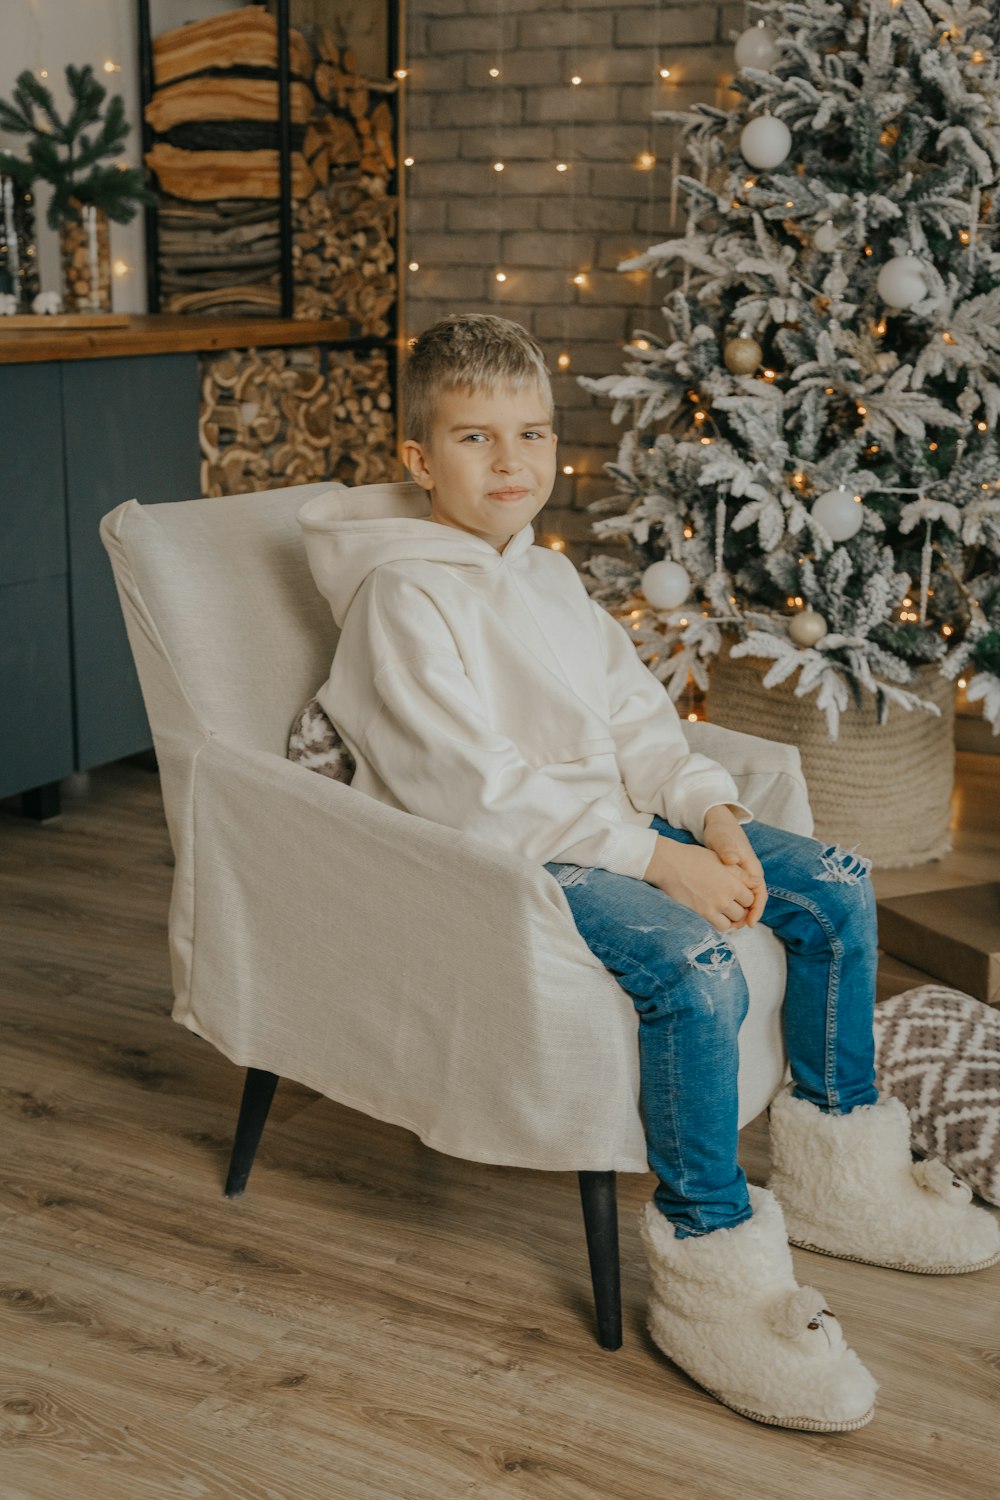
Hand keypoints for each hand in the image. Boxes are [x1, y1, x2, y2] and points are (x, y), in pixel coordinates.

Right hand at [642, 836, 756, 932]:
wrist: (670, 864)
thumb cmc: (694, 858)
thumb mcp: (721, 860)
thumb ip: (742, 873)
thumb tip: (758, 882)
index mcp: (733, 883)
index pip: (750, 899)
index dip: (746, 897)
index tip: (739, 895)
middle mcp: (725, 898)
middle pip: (742, 912)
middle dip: (739, 909)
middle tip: (732, 903)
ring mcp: (713, 908)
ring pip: (732, 923)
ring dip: (731, 919)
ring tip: (724, 911)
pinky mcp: (701, 914)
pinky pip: (718, 927)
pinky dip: (720, 924)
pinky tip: (716, 917)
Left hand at [701, 806, 767, 927]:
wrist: (718, 824)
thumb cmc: (722, 832)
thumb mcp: (723, 840)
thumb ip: (728, 850)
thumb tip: (734, 859)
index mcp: (752, 867)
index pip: (760, 894)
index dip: (757, 910)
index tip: (750, 923)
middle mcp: (750, 874)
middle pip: (753, 901)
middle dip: (747, 916)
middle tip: (736, 929)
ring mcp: (742, 876)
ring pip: (745, 900)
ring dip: (739, 913)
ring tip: (729, 926)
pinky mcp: (732, 877)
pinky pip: (735, 896)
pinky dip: (731, 906)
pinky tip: (721, 913)